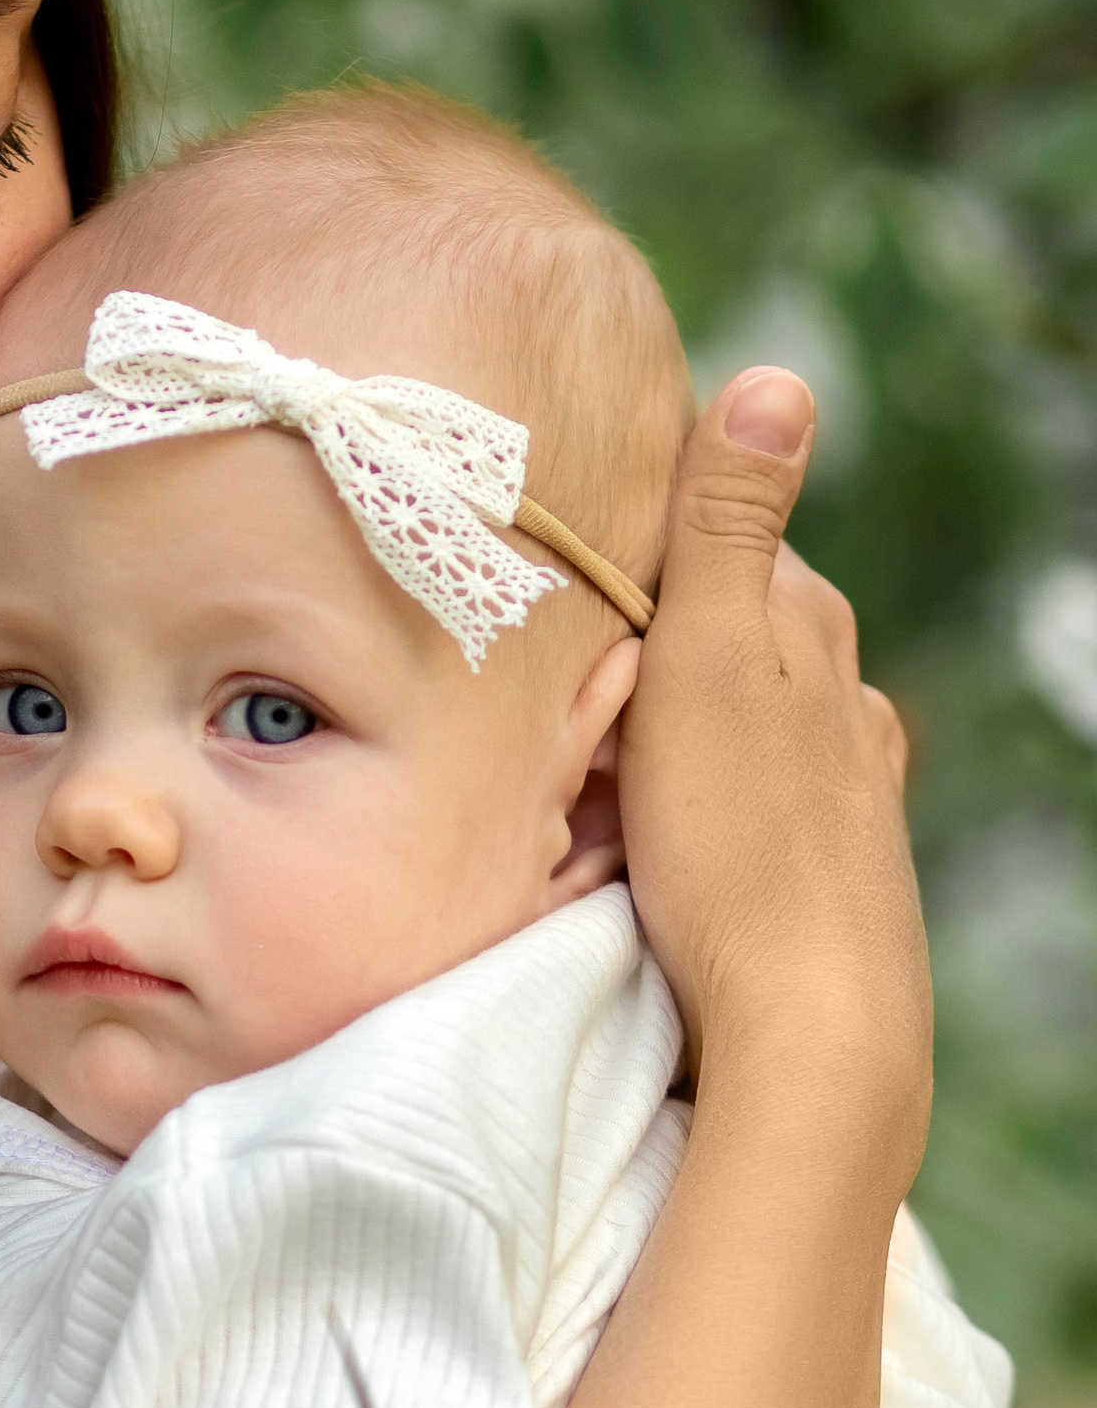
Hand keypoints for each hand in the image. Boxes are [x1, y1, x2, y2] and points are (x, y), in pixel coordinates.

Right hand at [617, 366, 927, 1187]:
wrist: (813, 1031)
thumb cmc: (741, 842)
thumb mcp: (712, 657)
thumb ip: (733, 522)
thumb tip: (780, 375)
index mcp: (810, 629)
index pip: (719, 542)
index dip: (640, 551)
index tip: (560, 571)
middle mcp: (846, 698)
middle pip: (736, 632)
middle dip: (661, 638)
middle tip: (560, 675)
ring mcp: (847, 790)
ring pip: (747, 721)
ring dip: (683, 726)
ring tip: (605, 761)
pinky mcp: (834, 870)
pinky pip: (755, 802)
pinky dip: (710, 799)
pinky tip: (672, 835)